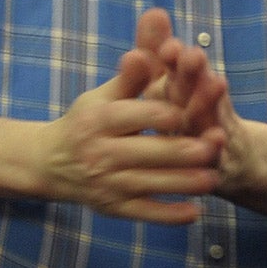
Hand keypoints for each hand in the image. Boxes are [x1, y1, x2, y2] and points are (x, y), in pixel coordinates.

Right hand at [35, 9, 222, 223]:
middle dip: (186, 149)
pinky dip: (168, 215)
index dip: (171, 113)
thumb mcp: (103, 96)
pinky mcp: (111, 207)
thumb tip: (144, 52)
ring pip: (152, 184)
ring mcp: (105, 183)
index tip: (195, 111)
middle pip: (150, 152)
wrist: (50, 163)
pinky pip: (143, 214)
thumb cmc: (86, 122)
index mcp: (99, 120)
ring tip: (212, 178)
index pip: (141, 115)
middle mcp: (99, 152)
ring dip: (185, 183)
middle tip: (216, 145)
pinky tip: (194, 213)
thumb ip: (131, 77)